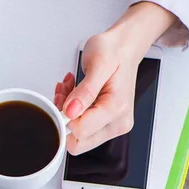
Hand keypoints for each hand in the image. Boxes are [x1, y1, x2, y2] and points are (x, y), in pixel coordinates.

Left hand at [54, 33, 138, 155]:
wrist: (124, 48)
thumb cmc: (114, 51)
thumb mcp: (98, 63)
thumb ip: (85, 91)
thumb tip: (71, 112)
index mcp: (116, 109)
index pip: (80, 131)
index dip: (64, 116)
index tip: (64, 96)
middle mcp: (118, 123)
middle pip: (78, 140)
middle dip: (65, 117)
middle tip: (65, 93)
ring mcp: (112, 126)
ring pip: (76, 136)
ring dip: (67, 112)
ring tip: (70, 89)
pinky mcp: (106, 125)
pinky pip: (80, 129)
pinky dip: (72, 112)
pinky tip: (74, 94)